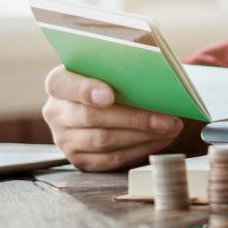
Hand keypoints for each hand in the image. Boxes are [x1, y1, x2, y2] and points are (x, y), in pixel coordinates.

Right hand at [42, 66, 183, 170]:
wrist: (101, 106)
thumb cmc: (111, 82)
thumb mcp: (110, 69)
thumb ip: (122, 67)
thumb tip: (154, 71)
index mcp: (59, 83)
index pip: (62, 84)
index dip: (86, 90)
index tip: (109, 95)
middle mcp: (56, 112)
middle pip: (92, 117)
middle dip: (135, 119)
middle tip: (167, 119)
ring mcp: (65, 139)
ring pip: (104, 141)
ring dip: (143, 136)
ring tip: (170, 128)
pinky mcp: (81, 159)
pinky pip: (111, 159)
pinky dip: (140, 150)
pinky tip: (161, 140)